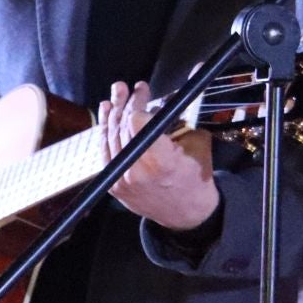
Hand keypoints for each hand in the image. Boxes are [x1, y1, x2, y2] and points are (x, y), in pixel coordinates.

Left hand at [101, 81, 219, 231]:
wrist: (187, 215)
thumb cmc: (197, 178)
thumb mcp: (198, 144)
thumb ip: (183, 118)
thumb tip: (178, 89)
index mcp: (162, 161)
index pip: (137, 122)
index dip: (138, 104)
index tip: (143, 92)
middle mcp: (137, 170)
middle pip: (123, 127)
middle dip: (127, 103)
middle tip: (132, 87)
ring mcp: (122, 179)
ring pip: (110, 138)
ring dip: (113, 113)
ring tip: (116, 93)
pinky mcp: (113, 185)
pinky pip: (105, 152)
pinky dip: (105, 132)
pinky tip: (107, 115)